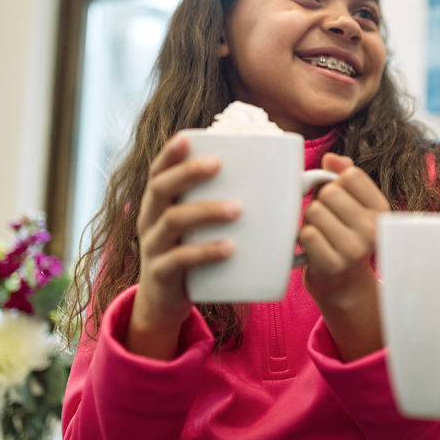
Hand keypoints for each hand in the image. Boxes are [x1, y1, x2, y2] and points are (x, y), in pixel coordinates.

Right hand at [128, 133, 239, 358]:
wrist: (164, 302)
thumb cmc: (193, 250)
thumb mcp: (199, 225)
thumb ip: (225, 201)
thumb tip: (290, 183)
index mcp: (159, 203)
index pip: (159, 171)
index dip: (170, 153)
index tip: (188, 137)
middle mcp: (150, 220)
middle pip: (161, 188)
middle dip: (188, 173)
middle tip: (218, 165)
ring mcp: (153, 247)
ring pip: (173, 221)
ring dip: (205, 211)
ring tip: (237, 208)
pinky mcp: (162, 274)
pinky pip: (180, 260)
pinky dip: (205, 252)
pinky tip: (229, 248)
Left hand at [298, 153, 389, 359]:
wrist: (343, 282)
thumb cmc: (345, 234)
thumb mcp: (353, 204)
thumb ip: (344, 176)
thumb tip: (331, 158)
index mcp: (381, 210)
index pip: (351, 175)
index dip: (336, 182)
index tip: (339, 199)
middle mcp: (373, 228)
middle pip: (329, 192)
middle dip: (320, 203)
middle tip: (326, 220)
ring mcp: (354, 248)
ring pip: (314, 211)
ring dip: (309, 221)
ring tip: (320, 233)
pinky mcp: (333, 264)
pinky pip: (306, 234)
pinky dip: (303, 238)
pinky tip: (313, 246)